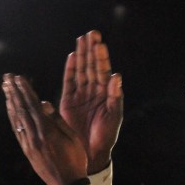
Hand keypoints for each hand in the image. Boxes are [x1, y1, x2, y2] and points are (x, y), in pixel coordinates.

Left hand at [2, 74, 87, 184]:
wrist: (67, 183)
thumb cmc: (75, 160)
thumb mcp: (72, 138)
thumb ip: (57, 119)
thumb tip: (44, 103)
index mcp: (47, 131)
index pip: (33, 105)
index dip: (25, 90)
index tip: (19, 78)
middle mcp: (34, 136)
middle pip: (21, 109)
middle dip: (13, 91)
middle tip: (7, 78)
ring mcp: (28, 144)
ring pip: (16, 119)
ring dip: (10, 102)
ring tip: (5, 88)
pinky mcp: (26, 150)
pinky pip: (16, 130)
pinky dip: (12, 117)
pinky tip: (10, 109)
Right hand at [59, 30, 122, 173]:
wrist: (91, 151)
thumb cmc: (106, 135)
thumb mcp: (114, 116)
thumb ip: (115, 96)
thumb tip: (116, 76)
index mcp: (107, 93)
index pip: (103, 70)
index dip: (102, 56)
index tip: (100, 43)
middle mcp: (94, 91)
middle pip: (92, 66)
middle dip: (91, 50)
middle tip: (91, 33)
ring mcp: (81, 94)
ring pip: (81, 71)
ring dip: (81, 55)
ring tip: (81, 39)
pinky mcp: (68, 101)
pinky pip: (69, 82)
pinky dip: (70, 70)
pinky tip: (72, 57)